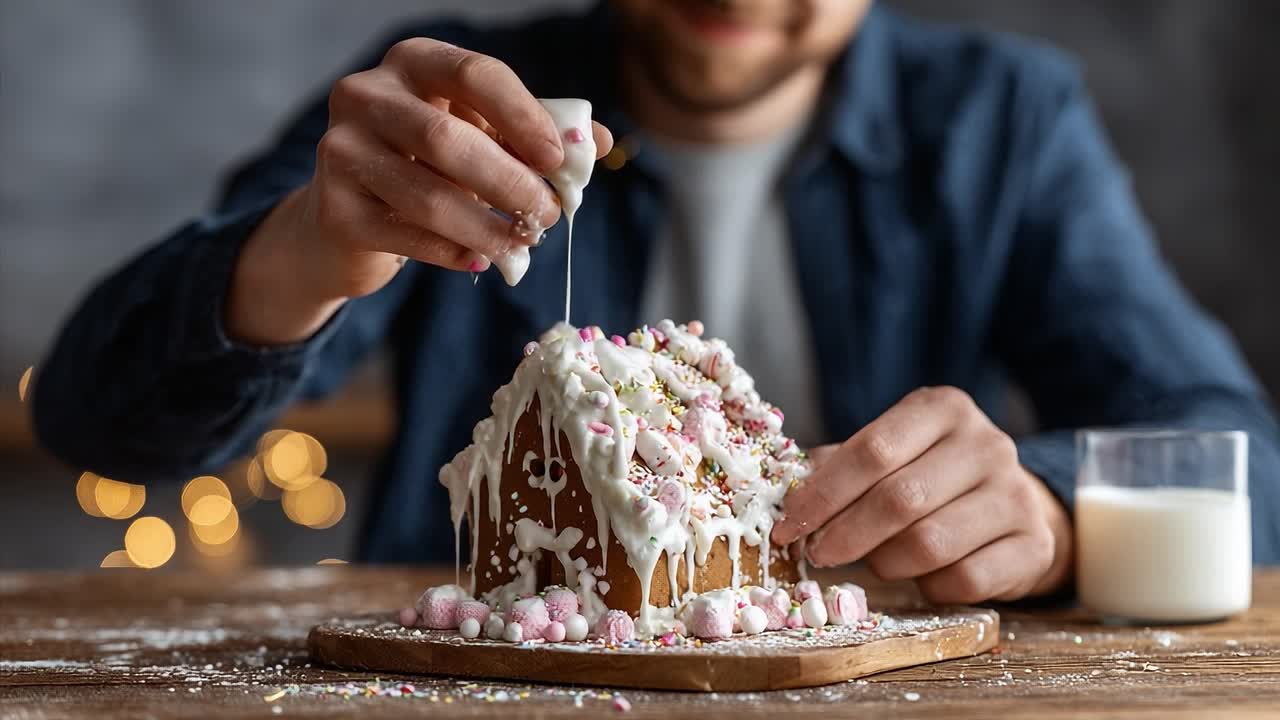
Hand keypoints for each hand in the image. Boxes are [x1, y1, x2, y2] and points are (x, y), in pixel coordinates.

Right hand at [226, 38, 613, 344]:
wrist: (353, 217)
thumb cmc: (432, 167)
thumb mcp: (485, 137)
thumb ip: (538, 135)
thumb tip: (595, 143)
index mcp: (413, 62)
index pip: (474, 74)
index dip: (523, 117)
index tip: (558, 160)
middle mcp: (365, 96)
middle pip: (446, 138)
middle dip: (509, 182)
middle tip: (548, 213)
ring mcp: (340, 152)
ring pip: (429, 196)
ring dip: (489, 226)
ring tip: (523, 241)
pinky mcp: (336, 211)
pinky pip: (409, 237)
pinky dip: (455, 252)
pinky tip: (482, 258)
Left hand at [771, 386, 1072, 603]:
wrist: (1013, 506)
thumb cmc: (931, 477)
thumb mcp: (889, 455)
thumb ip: (839, 466)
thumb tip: (785, 490)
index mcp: (942, 410)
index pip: (872, 451)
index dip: (822, 494)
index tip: (787, 526)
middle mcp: (987, 444)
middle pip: (899, 499)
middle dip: (846, 534)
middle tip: (819, 554)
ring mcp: (1017, 494)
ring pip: (930, 543)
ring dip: (885, 563)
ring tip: (873, 562)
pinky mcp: (1034, 545)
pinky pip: (964, 580)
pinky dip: (929, 587)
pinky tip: (922, 577)